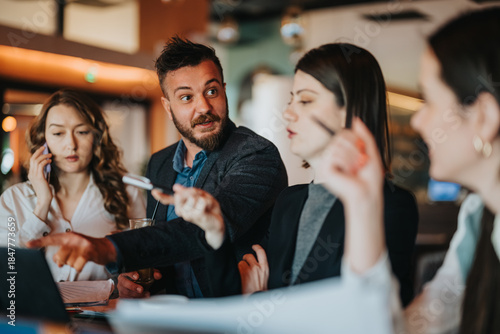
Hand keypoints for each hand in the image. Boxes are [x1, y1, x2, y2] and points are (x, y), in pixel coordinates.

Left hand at [27, 232, 116, 271]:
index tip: (28, 244)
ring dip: (74, 264)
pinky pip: (77, 266)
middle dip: (64, 261)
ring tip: (81, 258)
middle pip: (59, 256)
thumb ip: (63, 251)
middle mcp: (74, 238)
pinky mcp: (88, 252)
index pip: (51, 239)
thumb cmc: (87, 248)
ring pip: (68, 262)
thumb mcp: (74, 246)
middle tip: (71, 257)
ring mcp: (82, 245)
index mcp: (69, 236)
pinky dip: (79, 267)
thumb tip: (56, 261)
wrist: (106, 248)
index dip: (39, 242)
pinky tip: (84, 262)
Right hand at [28, 145, 52, 219]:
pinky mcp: (38, 177)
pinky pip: (40, 165)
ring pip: (36, 161)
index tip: (43, 150)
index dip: (37, 154)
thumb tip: (47, 164)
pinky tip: (50, 161)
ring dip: (44, 156)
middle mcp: (31, 174)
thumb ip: (43, 172)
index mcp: (31, 174)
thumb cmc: (46, 190)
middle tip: (45, 147)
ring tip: (50, 155)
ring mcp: (34, 175)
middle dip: (38, 151)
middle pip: (32, 158)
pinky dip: (45, 161)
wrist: (44, 199)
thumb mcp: (43, 179)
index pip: (32, 161)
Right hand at [117, 269, 161, 297]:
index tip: (137, 276)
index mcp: (125, 274)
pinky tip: (142, 298)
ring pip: (127, 293)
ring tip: (146, 294)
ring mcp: (121, 290)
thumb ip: (152, 273)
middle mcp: (122, 281)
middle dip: (133, 287)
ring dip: (137, 294)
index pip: (127, 272)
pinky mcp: (123, 297)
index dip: (131, 274)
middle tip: (141, 289)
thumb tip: (158, 275)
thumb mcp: (145, 273)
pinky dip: (136, 299)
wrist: (131, 284)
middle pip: (125, 284)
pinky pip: (128, 299)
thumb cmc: (138, 278)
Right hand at [152, 184, 224, 248]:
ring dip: (202, 197)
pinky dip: (206, 201)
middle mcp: (183, 211)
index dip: (161, 196)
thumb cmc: (208, 208)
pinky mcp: (196, 216)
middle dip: (192, 192)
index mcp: (182, 205)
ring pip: (192, 198)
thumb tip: (176, 187)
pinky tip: (207, 207)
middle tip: (201, 196)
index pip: (169, 200)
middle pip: (181, 195)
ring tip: (206, 204)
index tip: (154, 191)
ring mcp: (188, 215)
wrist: (217, 222)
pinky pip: (200, 202)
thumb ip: (188, 191)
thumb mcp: (199, 195)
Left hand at [238, 245, 268, 294]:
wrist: (257, 297)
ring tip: (244, 270)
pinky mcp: (245, 272)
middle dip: (247, 256)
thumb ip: (262, 269)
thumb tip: (258, 265)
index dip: (257, 247)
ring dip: (243, 264)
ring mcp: (251, 269)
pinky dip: (240, 268)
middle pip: (250, 255)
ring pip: (244, 260)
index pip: (262, 252)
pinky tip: (242, 274)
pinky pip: (240, 265)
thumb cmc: (260, 290)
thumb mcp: (265, 277)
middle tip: (246, 259)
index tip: (254, 246)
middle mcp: (259, 267)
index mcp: (265, 267)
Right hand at [318, 118, 384, 273]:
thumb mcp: (370, 151)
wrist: (367, 193)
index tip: (361, 150)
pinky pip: (334, 154)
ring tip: (354, 169)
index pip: (344, 133)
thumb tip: (356, 120)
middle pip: (341, 136)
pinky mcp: (325, 169)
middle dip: (355, 148)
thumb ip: (363, 134)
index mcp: (342, 151)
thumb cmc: (369, 178)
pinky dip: (346, 163)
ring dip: (352, 157)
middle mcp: (332, 155)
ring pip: (338, 145)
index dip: (355, 140)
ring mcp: (327, 162)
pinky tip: (347, 172)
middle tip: (359, 162)